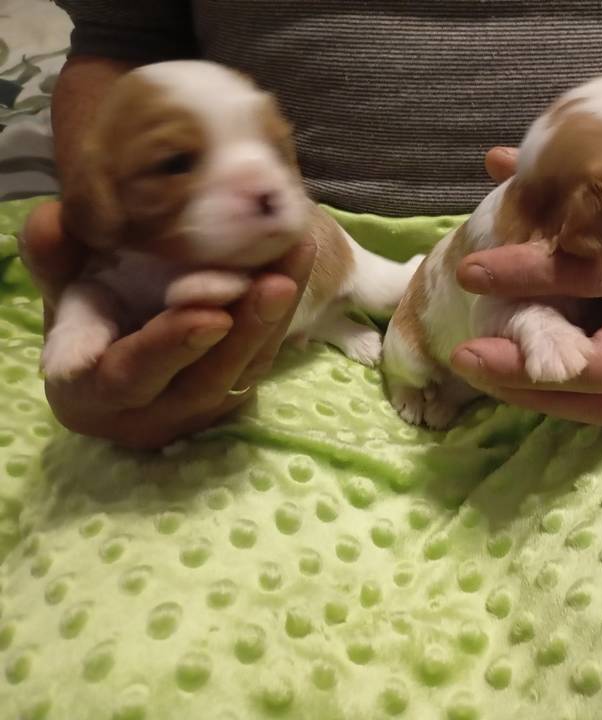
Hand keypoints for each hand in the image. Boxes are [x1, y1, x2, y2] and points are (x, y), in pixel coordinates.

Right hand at [21, 201, 314, 448]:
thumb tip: (54, 222)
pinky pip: (265, 354)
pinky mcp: (236, 390)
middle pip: (204, 380)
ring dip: (274, 313)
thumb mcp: (63, 286)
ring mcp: (200, 408)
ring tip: (296, 255)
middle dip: (243, 332)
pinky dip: (283, 308)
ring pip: (244, 368)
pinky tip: (297, 257)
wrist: (121, 334)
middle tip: (273, 283)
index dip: (169, 348)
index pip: (131, 377)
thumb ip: (54, 259)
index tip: (211, 316)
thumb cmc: (85, 314)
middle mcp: (152, 413)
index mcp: (92, 394)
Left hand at [449, 147, 601, 424]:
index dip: (531, 275)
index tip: (470, 271)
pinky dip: (556, 401)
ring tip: (479, 372)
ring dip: (535, 394)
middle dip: (528, 363)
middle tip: (466, 352)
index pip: (600, 271)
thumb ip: (573, 174)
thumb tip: (496, 160)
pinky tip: (510, 381)